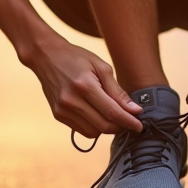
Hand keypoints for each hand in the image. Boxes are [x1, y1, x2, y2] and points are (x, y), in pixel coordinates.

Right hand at [23, 37, 142, 137]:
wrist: (46, 56)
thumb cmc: (77, 58)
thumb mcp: (101, 67)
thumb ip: (117, 91)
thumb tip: (135, 110)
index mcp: (85, 85)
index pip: (112, 112)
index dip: (129, 122)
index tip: (140, 126)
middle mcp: (71, 101)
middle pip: (104, 126)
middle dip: (120, 126)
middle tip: (129, 119)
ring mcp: (63, 110)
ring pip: (94, 132)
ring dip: (107, 127)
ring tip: (111, 113)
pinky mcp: (58, 115)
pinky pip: (82, 130)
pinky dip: (94, 127)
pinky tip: (96, 114)